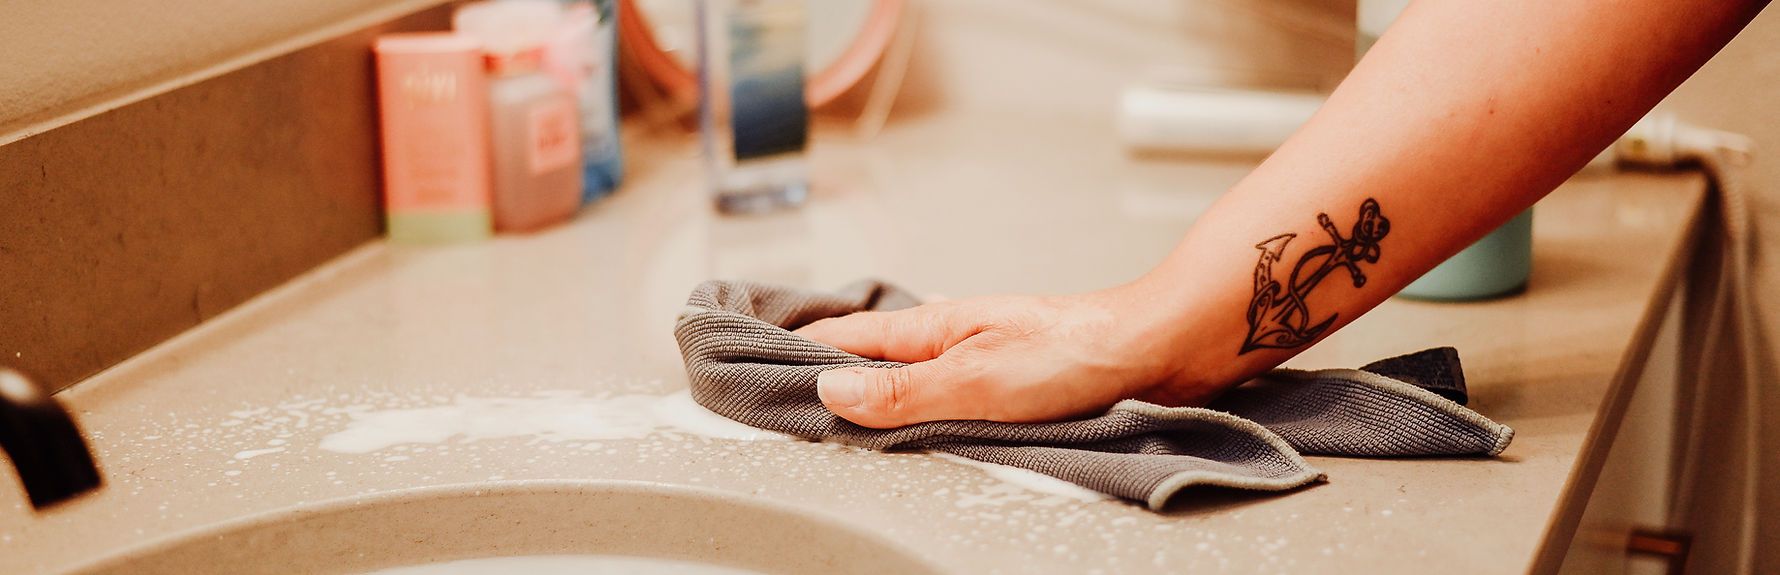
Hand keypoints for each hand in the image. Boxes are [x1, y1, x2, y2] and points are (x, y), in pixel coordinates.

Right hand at [794, 286, 1225, 427]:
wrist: (1158, 348)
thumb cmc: (1078, 352)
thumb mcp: (976, 381)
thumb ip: (903, 392)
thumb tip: (830, 391)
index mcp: (934, 327)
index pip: (846, 336)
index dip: (801, 350)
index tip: (755, 363)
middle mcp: (955, 335)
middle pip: (874, 353)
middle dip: (831, 369)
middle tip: (784, 389)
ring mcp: (985, 353)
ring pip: (912, 368)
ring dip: (878, 383)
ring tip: (838, 399)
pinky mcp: (1016, 377)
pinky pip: (951, 386)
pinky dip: (926, 396)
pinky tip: (929, 402)